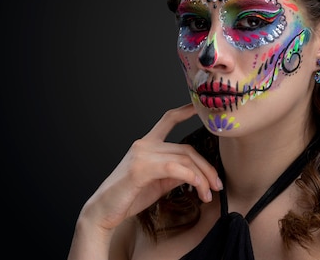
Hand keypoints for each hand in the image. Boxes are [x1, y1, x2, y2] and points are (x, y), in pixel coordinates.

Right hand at [79, 103, 221, 231]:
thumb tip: (195, 173)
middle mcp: (144, 144)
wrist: (103, 212)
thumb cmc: (128, 197)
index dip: (185, 111)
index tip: (199, 107)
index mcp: (147, 144)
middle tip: (217, 185)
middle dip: (207, 168)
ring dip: (202, 178)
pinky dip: (190, 177)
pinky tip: (197, 187)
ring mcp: (142, 154)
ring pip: (184, 159)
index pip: (168, 119)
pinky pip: (174, 168)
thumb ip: (174, 173)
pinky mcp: (140, 168)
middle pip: (187, 149)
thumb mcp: (157, 183)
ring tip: (208, 194)